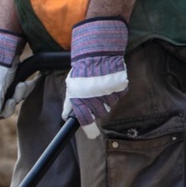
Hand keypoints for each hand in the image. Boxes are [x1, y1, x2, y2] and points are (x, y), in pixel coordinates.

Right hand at [0, 29, 24, 118]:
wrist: (6, 53)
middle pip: (1, 113)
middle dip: (10, 106)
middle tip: (13, 99)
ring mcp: (0, 95)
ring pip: (12, 105)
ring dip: (19, 95)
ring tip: (22, 85)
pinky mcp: (10, 90)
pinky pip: (18, 97)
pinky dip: (24, 90)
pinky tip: (28, 83)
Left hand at [61, 17, 128, 138]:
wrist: (96, 52)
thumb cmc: (82, 70)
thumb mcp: (72, 85)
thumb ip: (70, 101)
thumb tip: (66, 116)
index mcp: (80, 99)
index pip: (85, 120)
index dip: (89, 128)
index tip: (92, 134)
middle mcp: (94, 98)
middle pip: (100, 114)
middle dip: (98, 108)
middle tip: (96, 97)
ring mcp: (108, 93)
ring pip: (110, 105)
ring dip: (107, 98)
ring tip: (102, 85)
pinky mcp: (120, 87)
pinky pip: (119, 95)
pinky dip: (116, 90)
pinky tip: (110, 81)